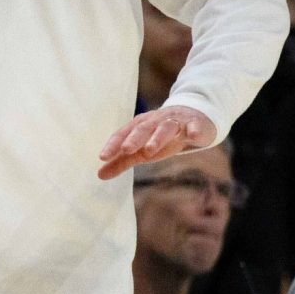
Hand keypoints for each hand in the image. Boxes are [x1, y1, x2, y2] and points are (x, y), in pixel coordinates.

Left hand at [98, 104, 215, 179]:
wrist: (192, 119)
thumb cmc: (161, 137)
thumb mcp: (141, 150)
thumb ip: (121, 161)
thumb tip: (99, 175)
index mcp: (139, 126)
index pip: (123, 134)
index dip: (113, 145)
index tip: (102, 157)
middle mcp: (155, 121)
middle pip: (143, 128)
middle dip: (134, 139)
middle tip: (125, 150)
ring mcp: (175, 122)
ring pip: (165, 128)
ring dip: (157, 137)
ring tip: (150, 150)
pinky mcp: (195, 124)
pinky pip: (194, 126)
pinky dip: (193, 130)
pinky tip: (192, 136)